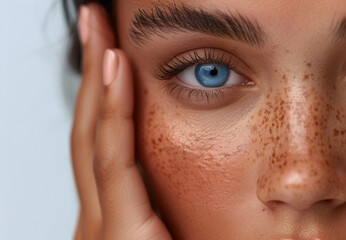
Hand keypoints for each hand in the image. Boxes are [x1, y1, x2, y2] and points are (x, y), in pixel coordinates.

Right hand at [71, 4, 171, 239]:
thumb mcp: (174, 230)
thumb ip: (169, 204)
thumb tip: (185, 172)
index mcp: (112, 217)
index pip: (101, 143)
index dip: (102, 93)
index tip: (110, 50)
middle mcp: (97, 217)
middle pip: (89, 129)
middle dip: (91, 72)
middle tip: (95, 24)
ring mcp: (101, 226)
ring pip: (93, 135)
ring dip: (96, 76)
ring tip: (98, 27)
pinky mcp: (120, 234)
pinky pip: (115, 159)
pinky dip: (113, 110)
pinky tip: (115, 66)